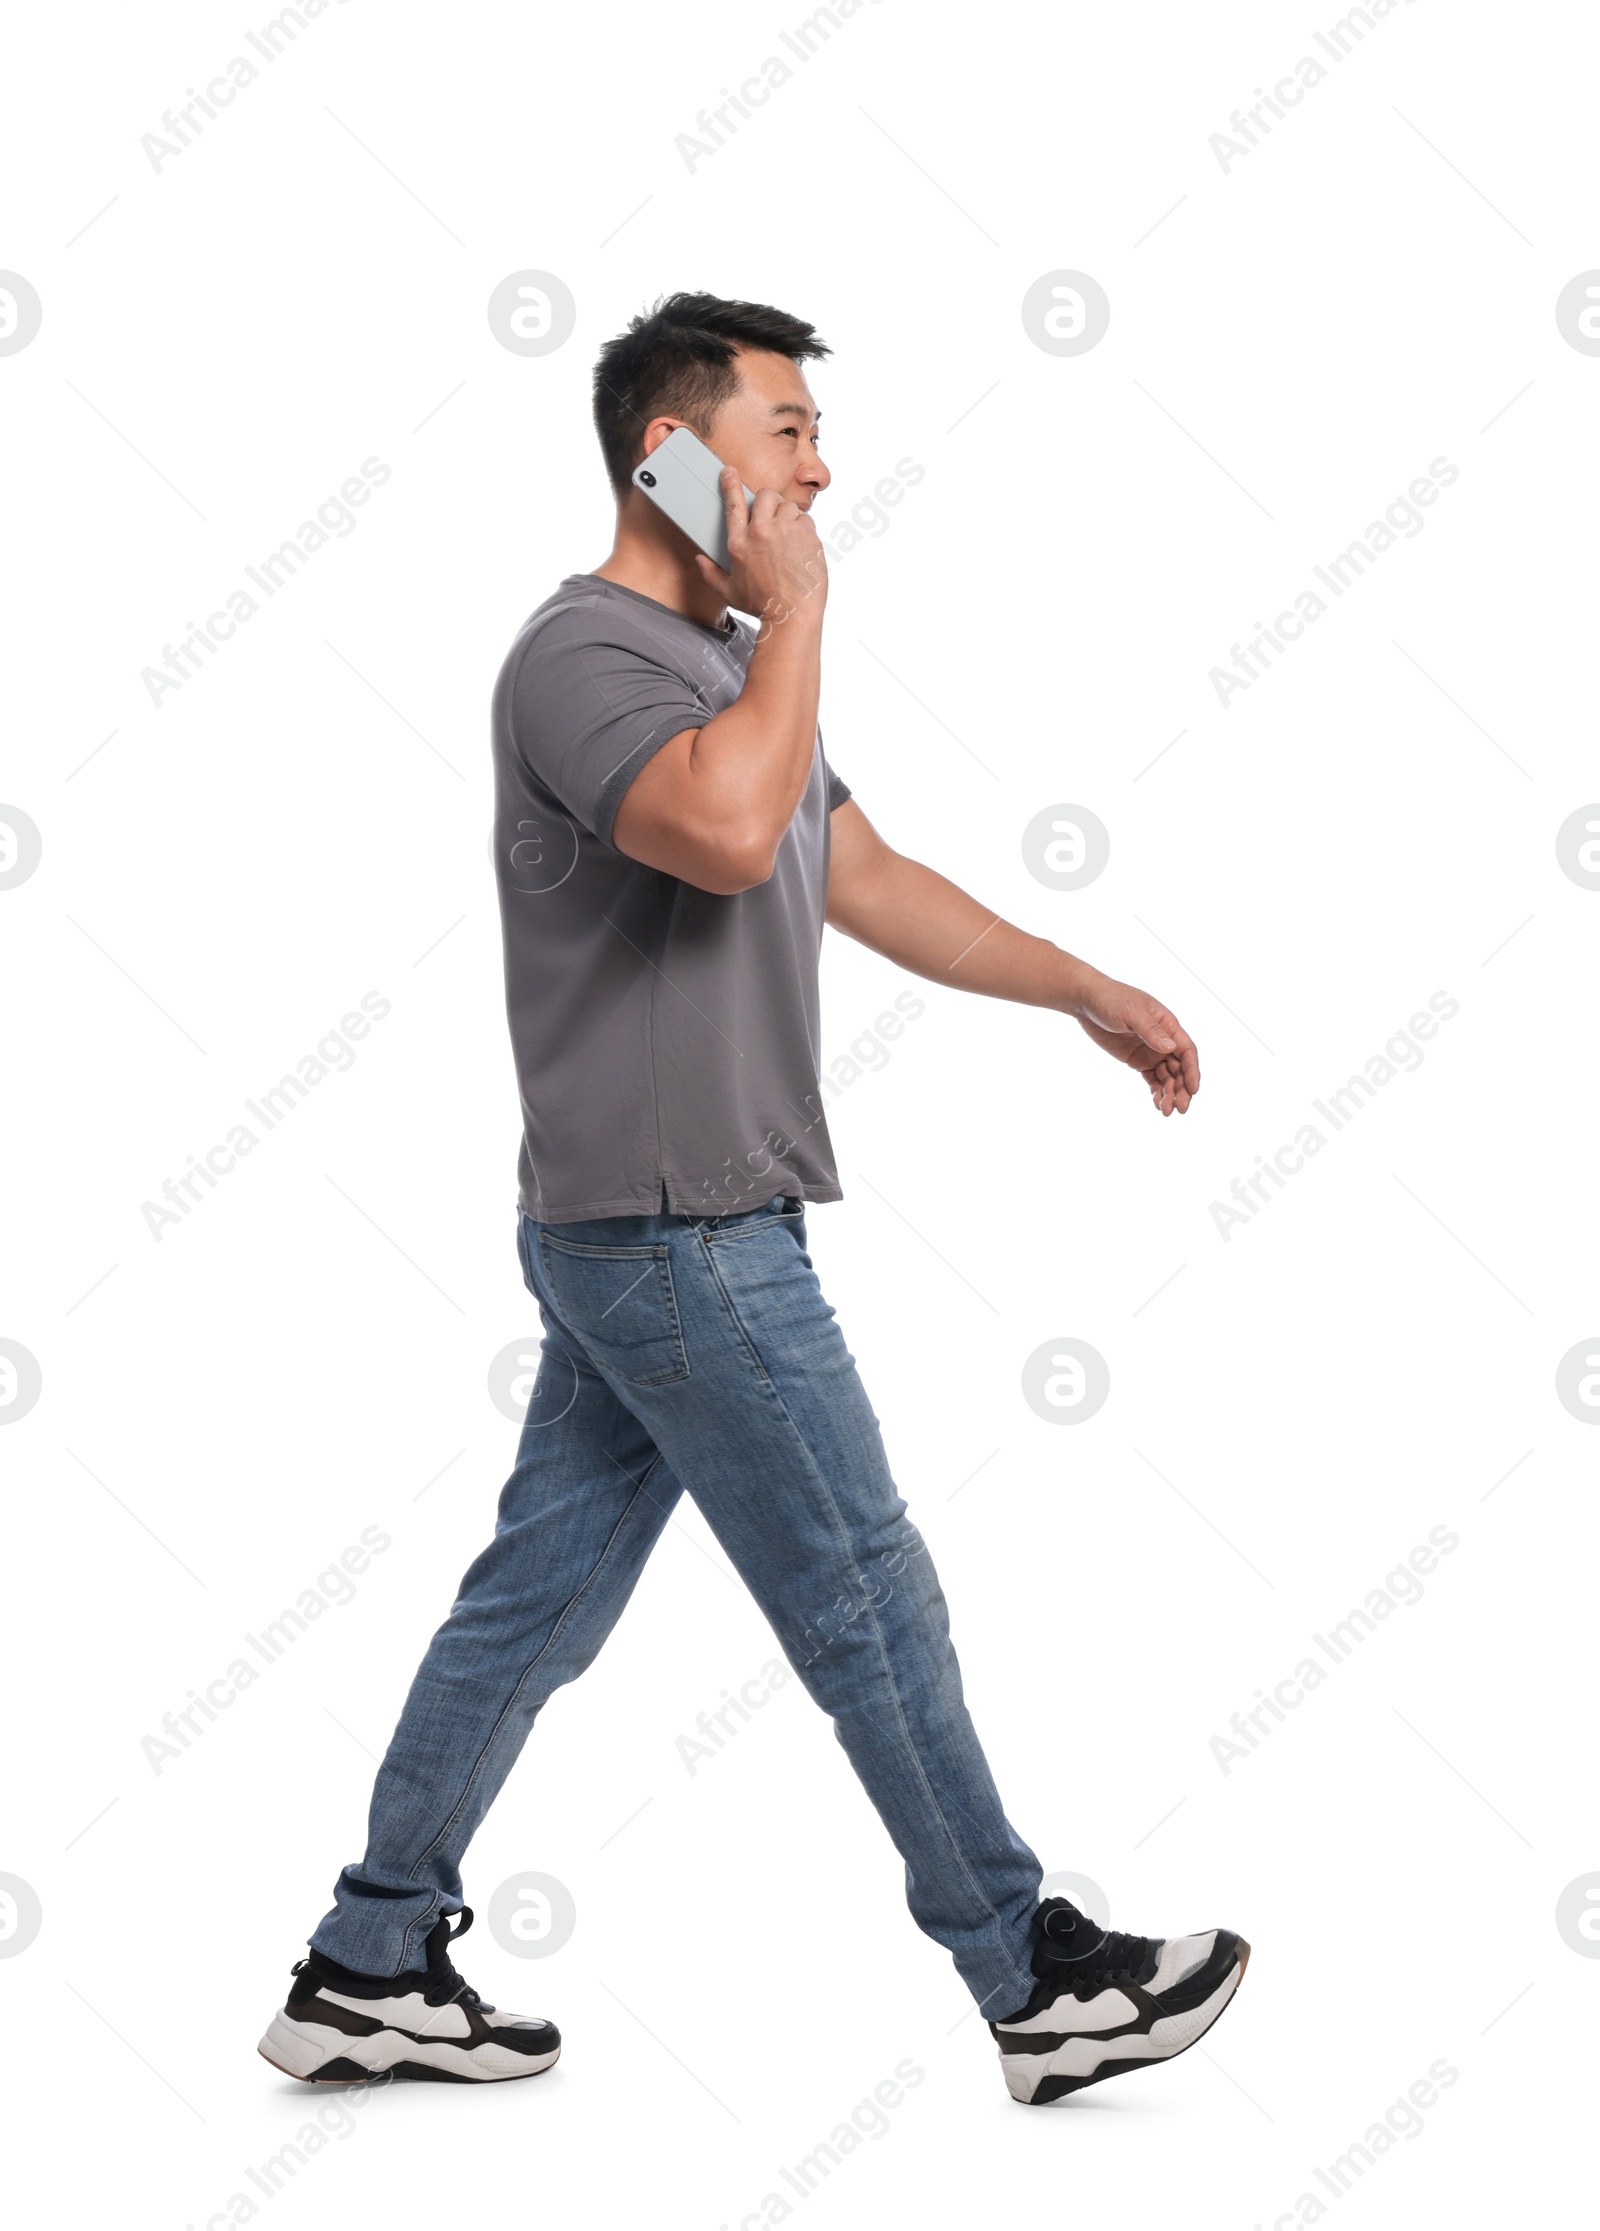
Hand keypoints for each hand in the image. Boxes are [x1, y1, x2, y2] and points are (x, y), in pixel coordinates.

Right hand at [695, 466, 827, 630]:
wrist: (793, 615)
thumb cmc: (762, 605)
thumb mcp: (729, 593)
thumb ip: (711, 574)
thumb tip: (700, 561)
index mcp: (740, 542)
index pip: (733, 503)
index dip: (730, 483)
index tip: (730, 471)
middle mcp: (762, 531)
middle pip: (765, 494)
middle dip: (767, 500)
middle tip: (770, 514)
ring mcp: (787, 532)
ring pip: (788, 505)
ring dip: (787, 515)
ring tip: (786, 535)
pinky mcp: (808, 536)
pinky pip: (806, 520)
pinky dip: (803, 528)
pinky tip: (800, 546)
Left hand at [1073, 974, 1199, 1115]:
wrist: (1088, 1001)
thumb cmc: (1112, 999)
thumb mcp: (1131, 1013)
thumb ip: (1151, 1031)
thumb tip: (1171, 1048)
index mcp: (1168, 1024)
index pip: (1186, 1050)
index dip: (1192, 1071)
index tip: (1192, 1089)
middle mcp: (1163, 1040)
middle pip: (1180, 1068)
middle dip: (1182, 1089)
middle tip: (1181, 1109)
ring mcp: (1151, 1051)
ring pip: (1167, 1076)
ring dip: (1170, 1094)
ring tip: (1167, 1112)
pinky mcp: (1138, 1060)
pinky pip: (1152, 1079)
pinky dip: (1157, 1092)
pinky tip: (1158, 1104)